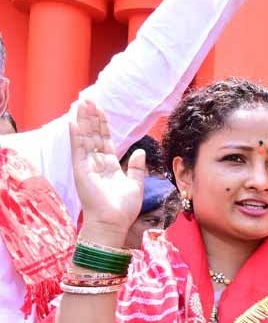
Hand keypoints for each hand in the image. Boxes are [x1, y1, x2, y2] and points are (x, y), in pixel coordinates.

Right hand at [69, 101, 145, 241]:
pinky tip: (74, 122)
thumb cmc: (123, 209)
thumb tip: (140, 151)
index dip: (103, 125)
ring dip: (83, 120)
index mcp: (109, 166)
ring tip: (82, 103)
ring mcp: (87, 166)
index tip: (101, 110)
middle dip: (91, 117)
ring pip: (85, 138)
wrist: (113, 223)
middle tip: (88, 99)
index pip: (105, 140)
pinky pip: (78, 150)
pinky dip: (76, 136)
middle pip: (93, 135)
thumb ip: (137, 168)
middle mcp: (96, 163)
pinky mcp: (81, 171)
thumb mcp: (135, 185)